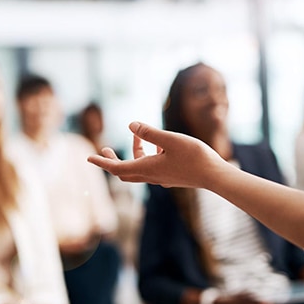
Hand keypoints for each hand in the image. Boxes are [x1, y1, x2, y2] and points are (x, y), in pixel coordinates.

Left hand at [87, 122, 225, 188]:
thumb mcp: (170, 140)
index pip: (117, 168)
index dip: (101, 162)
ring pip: (140, 168)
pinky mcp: (171, 176)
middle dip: (113, 161)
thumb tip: (131, 125)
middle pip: (125, 171)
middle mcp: (152, 176)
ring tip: (137, 136)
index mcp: (147, 168)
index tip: (88, 157)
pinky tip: (158, 145)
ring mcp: (162, 178)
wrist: (215, 176)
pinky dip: (148, 156)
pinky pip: (152, 168)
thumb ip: (150, 133)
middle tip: (105, 149)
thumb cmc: (194, 156)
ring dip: (134, 154)